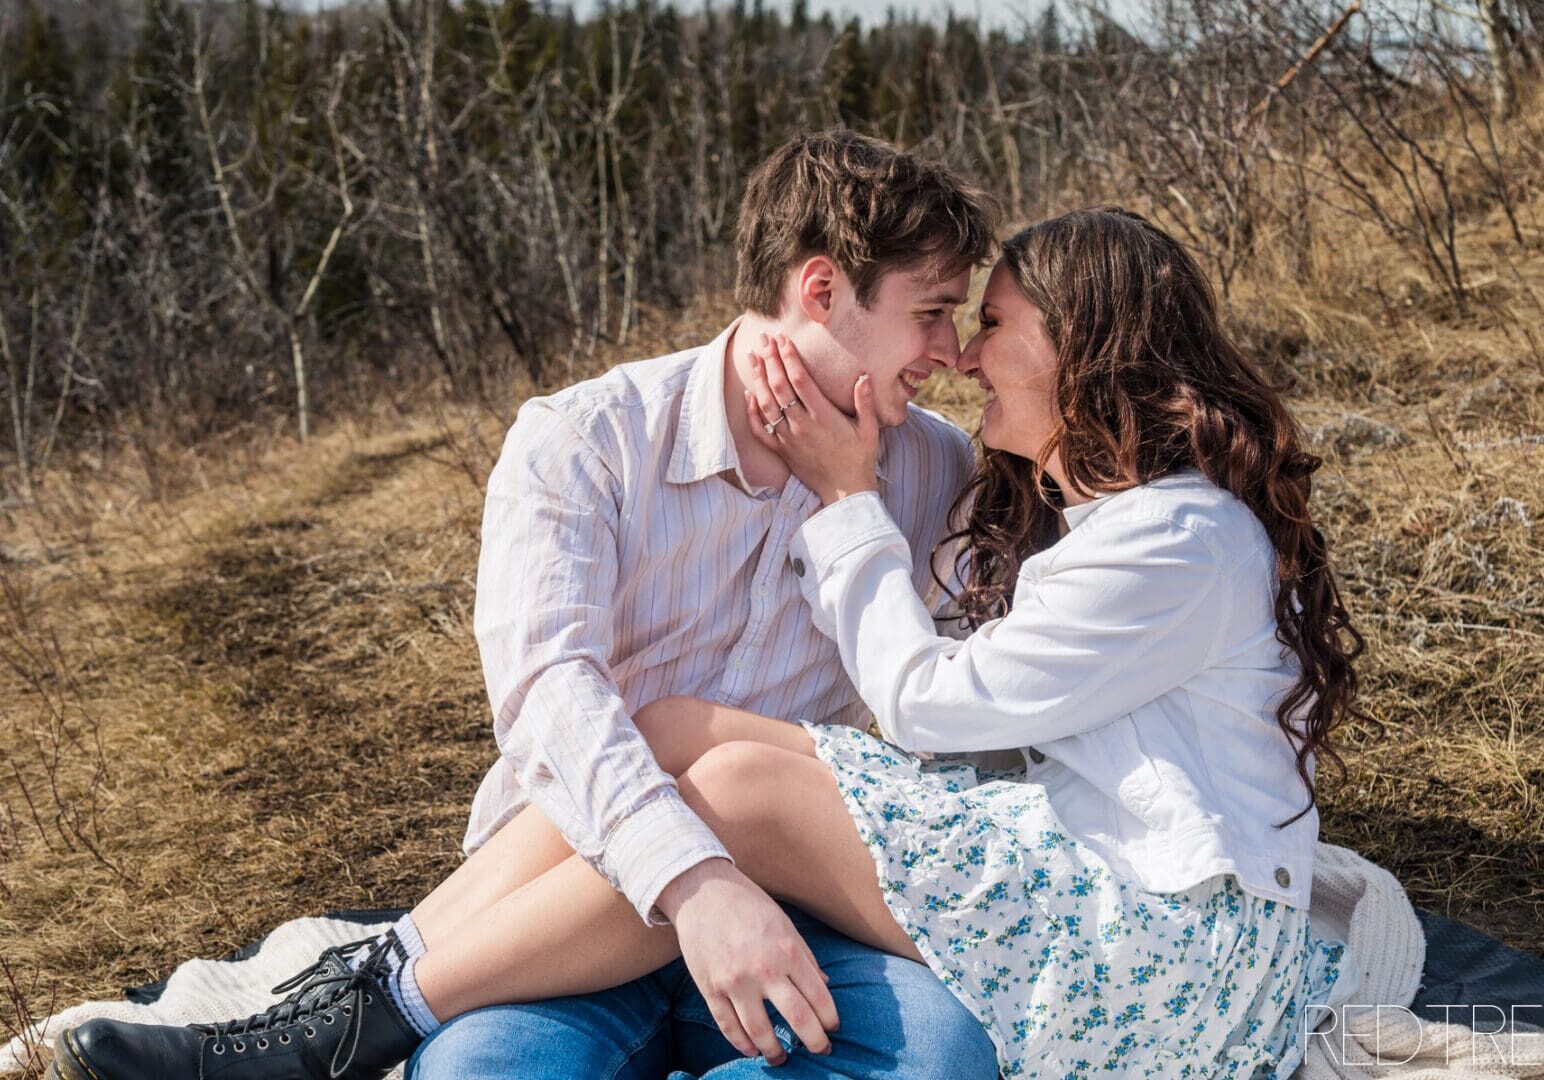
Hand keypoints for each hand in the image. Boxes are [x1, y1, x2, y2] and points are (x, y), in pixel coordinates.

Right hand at [657, 859, 838, 1063]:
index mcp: (787, 950)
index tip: (833, 1028)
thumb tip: (825, 984)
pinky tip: (752, 1050)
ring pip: (760, 1031)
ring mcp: (735, 982)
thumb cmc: (747, 904)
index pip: (818, 996)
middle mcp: (764, 969)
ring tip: (782, 1058)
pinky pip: (728, 1026)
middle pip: (798, 1018)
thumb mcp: (784, 922)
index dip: (830, 1018)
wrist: (701, 892)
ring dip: (775, 1051)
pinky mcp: (710, 988)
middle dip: (814, 1041)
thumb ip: (805, 955)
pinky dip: (741, 1043)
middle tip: (820, 1050)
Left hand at [744, 333, 879, 505]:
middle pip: (779, 387)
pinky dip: (752, 412)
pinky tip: (749, 395)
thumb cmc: (859, 458)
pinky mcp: (782, 451)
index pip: (800, 381)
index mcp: (823, 417)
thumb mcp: (870, 430)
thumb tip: (863, 376)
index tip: (782, 339)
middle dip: (770, 360)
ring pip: (766, 405)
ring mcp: (788, 439)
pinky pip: (761, 430)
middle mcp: (802, 426)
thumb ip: (865, 402)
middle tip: (763, 338)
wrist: (845, 492)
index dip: (789, 358)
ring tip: (752, 357)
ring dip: (758, 379)